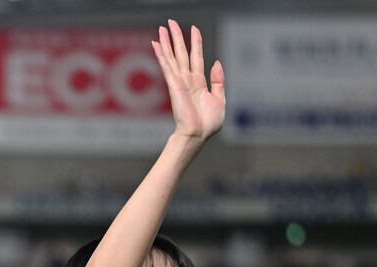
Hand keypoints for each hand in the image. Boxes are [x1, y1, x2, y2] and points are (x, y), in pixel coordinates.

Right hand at [153, 20, 224, 143]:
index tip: (194, 28)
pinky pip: (167, 66)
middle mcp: (187, 80)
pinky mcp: (174, 85)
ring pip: (173, 57)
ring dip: (167, 41)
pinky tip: (157, 44)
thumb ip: (218, 80)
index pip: (196, 57)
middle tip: (170, 22)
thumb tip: (216, 62)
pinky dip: (162, 55)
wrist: (198, 134)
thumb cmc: (208, 123)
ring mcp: (179, 82)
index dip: (195, 42)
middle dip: (176, 37)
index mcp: (199, 82)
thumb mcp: (220, 98)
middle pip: (181, 53)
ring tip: (162, 28)